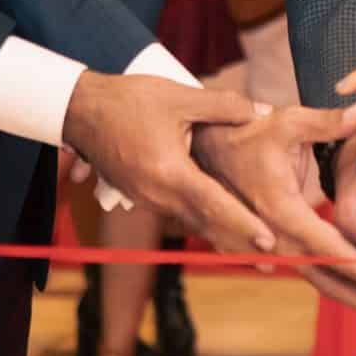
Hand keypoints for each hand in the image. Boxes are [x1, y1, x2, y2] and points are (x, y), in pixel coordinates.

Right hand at [62, 72, 272, 251]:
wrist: (82, 111)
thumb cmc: (129, 101)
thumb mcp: (180, 96)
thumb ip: (224, 106)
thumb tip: (261, 113)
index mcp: (169, 172)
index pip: (214, 204)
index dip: (243, 222)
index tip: (268, 240)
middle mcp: (158, 194)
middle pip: (206, 223)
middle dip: (240, 241)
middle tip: (273, 259)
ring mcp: (148, 199)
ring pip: (193, 222)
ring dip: (223, 235)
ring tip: (254, 250)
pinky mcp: (143, 197)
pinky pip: (179, 215)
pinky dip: (203, 223)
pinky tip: (223, 227)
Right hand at [192, 102, 355, 315]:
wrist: (211, 154)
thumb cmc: (251, 136)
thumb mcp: (287, 122)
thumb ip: (326, 122)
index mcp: (280, 208)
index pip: (322, 244)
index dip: (353, 263)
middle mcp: (274, 236)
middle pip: (321, 276)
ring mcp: (271, 248)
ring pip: (314, 278)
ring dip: (348, 296)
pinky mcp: (271, 250)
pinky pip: (306, 271)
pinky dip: (332, 283)